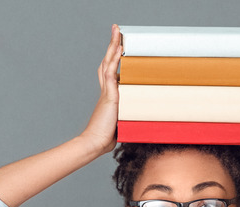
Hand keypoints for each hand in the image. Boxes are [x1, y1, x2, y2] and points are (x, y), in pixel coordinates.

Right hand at [80, 24, 122, 155]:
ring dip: (113, 46)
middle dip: (112, 45)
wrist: (95, 143)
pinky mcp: (109, 96)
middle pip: (108, 62)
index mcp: (109, 95)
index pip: (110, 71)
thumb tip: (144, 118)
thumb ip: (130, 116)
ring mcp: (107, 92)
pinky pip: (111, 73)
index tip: (119, 47)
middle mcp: (107, 90)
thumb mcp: (123, 123)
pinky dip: (115, 59)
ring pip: (108, 63)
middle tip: (116, 30)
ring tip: (117, 32)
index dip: (114, 58)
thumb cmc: (108, 138)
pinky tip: (119, 48)